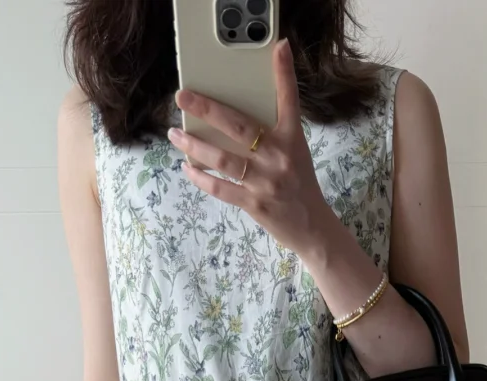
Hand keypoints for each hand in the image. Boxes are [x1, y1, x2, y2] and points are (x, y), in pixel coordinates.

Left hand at [169, 39, 333, 261]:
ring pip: (223, 159)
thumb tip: (238, 116)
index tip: (279, 47)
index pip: (288, 101)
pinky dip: (201, 178)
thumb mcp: (295, 152)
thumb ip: (272, 132)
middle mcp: (279, 157)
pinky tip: (187, 168)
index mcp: (292, 139)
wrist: (311, 227)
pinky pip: (221, 188)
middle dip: (208, 109)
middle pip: (238, 127)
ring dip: (194, 146)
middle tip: (183, 97)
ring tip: (175, 135)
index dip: (284, 74)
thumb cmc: (299, 185)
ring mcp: (265, 182)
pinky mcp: (254, 204)